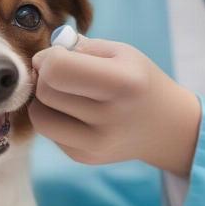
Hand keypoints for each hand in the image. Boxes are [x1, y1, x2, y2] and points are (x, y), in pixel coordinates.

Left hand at [29, 32, 201, 176]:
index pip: (57, 69)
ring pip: (40, 118)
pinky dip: (53, 118)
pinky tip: (74, 113)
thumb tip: (38, 61)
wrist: (166, 127)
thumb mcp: (120, 53)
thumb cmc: (137, 81)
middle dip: (44, 78)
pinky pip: (49, 133)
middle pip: (46, 93)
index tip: (56, 56)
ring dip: (43, 101)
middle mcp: (110, 117)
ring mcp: (96, 143)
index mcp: (123, 82)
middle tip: (58, 73)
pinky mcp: (84, 157)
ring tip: (62, 93)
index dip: (47, 59)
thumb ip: (78, 48)